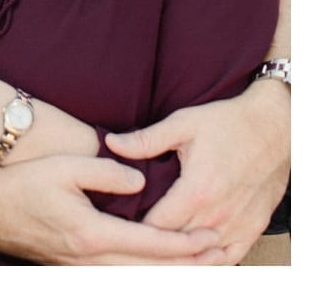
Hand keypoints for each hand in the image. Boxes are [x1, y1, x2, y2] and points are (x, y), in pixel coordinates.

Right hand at [0, 154, 224, 263]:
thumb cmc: (20, 183)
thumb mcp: (62, 165)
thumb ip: (104, 171)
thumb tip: (138, 181)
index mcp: (91, 233)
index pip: (150, 243)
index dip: (184, 244)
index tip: (209, 237)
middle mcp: (87, 258)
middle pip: (148, 270)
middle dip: (185, 266)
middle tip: (216, 256)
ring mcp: (77, 268)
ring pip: (132, 278)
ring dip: (164, 274)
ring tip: (193, 267)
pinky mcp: (68, 268)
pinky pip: (114, 276)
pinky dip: (140, 273)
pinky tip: (149, 269)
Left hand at [104, 82, 288, 262]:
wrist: (275, 127)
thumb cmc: (227, 123)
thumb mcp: (182, 124)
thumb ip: (145, 139)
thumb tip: (110, 144)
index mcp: (197, 190)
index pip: (155, 227)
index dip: (132, 228)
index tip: (115, 222)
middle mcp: (218, 214)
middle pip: (176, 245)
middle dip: (150, 243)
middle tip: (128, 236)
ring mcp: (238, 225)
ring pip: (202, 258)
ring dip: (178, 256)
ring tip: (153, 249)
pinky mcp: (253, 228)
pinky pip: (229, 259)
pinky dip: (209, 262)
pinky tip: (190, 256)